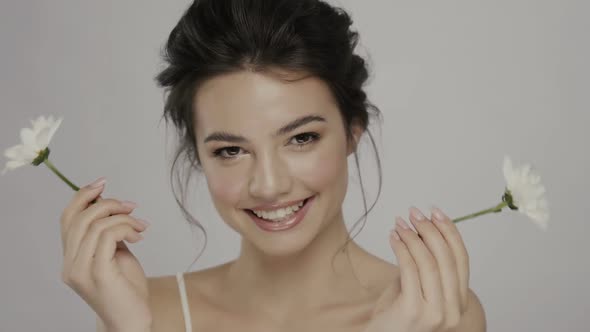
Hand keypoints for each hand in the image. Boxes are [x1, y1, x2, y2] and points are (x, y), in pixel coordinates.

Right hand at [60, 178, 152, 330]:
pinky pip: (107, 236)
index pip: (68, 218)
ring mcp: (80, 270)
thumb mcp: (116, 253)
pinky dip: (126, 228)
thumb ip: (109, 232)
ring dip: (123, 217)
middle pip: (79, 217)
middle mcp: (69, 264)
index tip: (103, 182)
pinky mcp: (97, 273)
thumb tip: (112, 204)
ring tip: (141, 225)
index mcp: (71, 257)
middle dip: (108, 203)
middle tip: (132, 206)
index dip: (83, 196)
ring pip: (94, 224)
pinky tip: (140, 235)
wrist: (132, 320)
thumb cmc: (126, 288)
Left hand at [364, 207, 469, 331]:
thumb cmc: (397, 311)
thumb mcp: (418, 284)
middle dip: (430, 229)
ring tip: (400, 223)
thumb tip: (424, 225)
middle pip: (446, 258)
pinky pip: (409, 269)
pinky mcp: (414, 311)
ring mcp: (436, 313)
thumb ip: (426, 261)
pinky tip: (392, 237)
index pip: (462, 259)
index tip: (436, 211)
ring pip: (428, 262)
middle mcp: (454, 310)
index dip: (450, 232)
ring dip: (413, 237)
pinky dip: (401, 248)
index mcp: (460, 302)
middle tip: (414, 213)